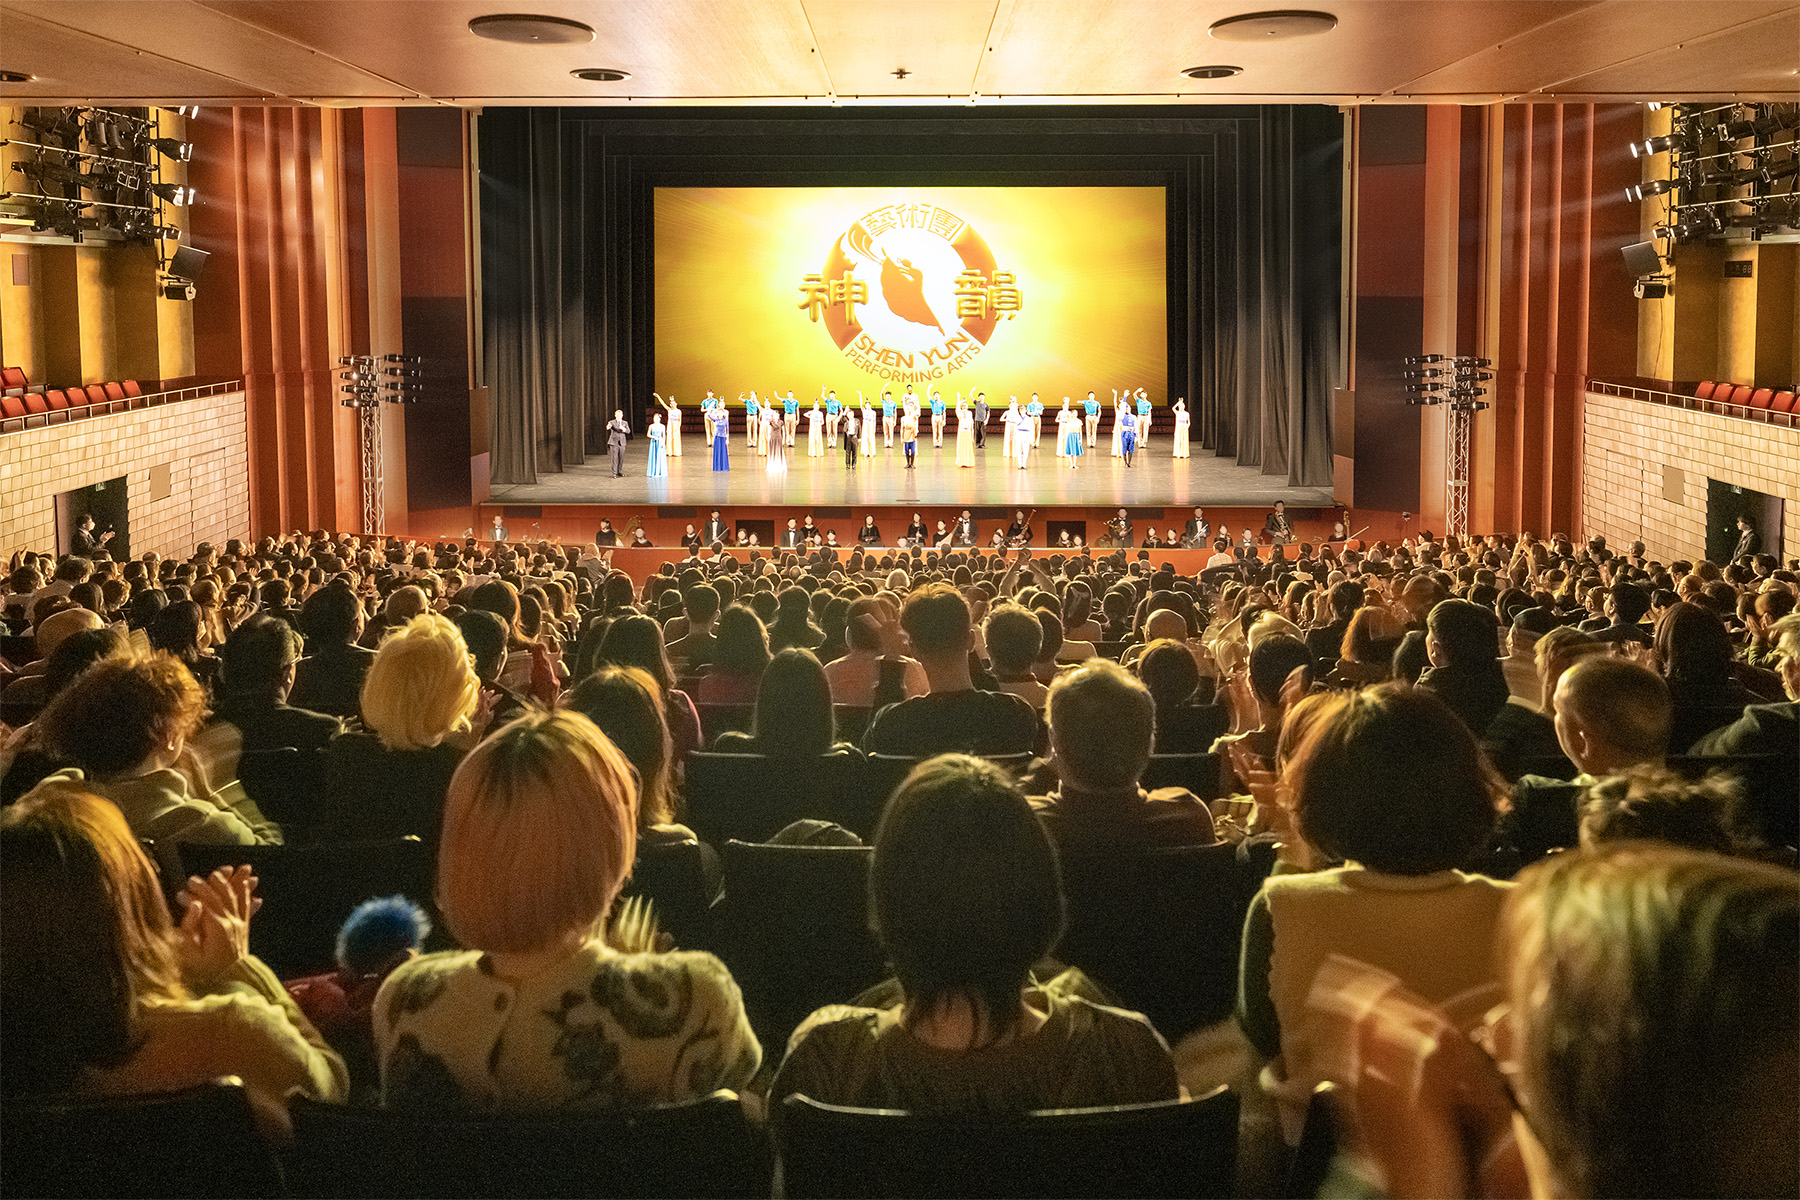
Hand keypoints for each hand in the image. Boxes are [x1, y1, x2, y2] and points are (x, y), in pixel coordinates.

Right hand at [176, 865, 259, 982]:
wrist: (228, 982)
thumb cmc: (203, 970)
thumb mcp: (189, 952)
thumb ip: (190, 927)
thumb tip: (195, 905)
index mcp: (216, 926)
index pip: (207, 900)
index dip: (198, 890)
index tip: (186, 884)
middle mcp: (231, 922)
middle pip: (223, 895)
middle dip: (215, 881)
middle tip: (207, 873)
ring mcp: (240, 924)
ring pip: (238, 897)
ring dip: (237, 882)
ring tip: (237, 868)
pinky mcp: (244, 928)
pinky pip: (247, 907)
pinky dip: (248, 895)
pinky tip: (251, 886)